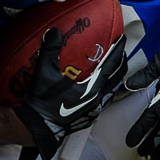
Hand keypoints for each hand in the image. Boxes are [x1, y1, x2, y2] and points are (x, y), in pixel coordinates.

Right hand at [13, 28, 127, 159]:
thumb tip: (54, 31)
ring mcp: (95, 110)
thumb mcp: (44, 73)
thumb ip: (50, 50)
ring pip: (112, 90)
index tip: (122, 39)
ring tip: (114, 67)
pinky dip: (107, 89)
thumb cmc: (42, 102)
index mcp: (91, 89)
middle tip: (120, 51)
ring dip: (115, 77)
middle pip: (116, 78)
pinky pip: (105, 100)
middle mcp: (98, 100)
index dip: (117, 51)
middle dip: (120, 63)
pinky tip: (101, 87)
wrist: (37, 127)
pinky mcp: (89, 116)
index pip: (110, 66)